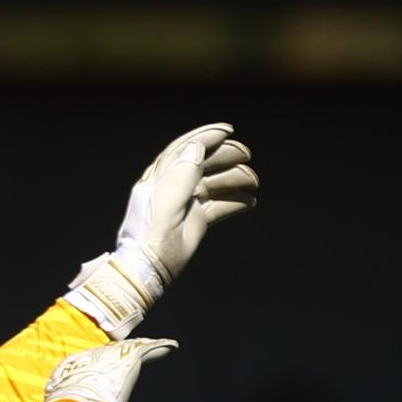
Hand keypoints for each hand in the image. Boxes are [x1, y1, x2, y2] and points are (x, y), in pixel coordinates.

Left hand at [63, 124, 255, 332]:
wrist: (146, 271)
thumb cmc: (152, 239)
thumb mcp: (166, 205)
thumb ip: (182, 176)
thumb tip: (197, 147)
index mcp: (162, 178)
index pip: (186, 149)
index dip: (206, 137)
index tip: (228, 131)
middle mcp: (174, 187)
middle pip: (203, 163)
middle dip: (225, 156)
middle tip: (247, 155)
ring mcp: (185, 204)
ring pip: (213, 184)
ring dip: (234, 179)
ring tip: (254, 181)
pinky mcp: (195, 221)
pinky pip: (218, 206)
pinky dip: (234, 203)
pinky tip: (250, 202)